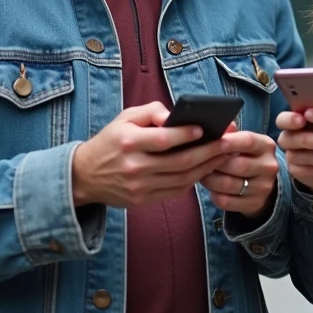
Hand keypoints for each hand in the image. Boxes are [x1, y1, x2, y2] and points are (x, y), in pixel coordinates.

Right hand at [71, 102, 228, 207]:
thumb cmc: (110, 141)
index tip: (206, 129)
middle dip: (208, 152)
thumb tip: (175, 115)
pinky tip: (204, 169)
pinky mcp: (142, 200)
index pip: (164, 139)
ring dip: (206, 167)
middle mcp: (134, 166)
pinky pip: (175, 191)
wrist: (84, 175)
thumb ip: (151, 112)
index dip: (187, 135)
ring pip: (182, 178)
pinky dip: (192, 180)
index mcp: (129, 142)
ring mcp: (139, 186)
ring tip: (222, 156)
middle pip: (180, 161)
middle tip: (228, 144)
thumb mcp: (124, 118)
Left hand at [201, 130, 279, 219]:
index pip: (248, 141)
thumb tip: (219, 127)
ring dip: (210, 179)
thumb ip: (230, 134)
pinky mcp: (254, 204)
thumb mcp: (242, 142)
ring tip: (202, 173)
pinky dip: (214, 195)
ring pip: (228, 184)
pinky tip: (211, 188)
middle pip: (237, 165)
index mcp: (266, 146)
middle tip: (199, 161)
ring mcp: (263, 187)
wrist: (261, 182)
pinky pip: (226, 201)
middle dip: (214, 163)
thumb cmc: (245, 155)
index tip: (212, 142)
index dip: (228, 142)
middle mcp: (269, 166)